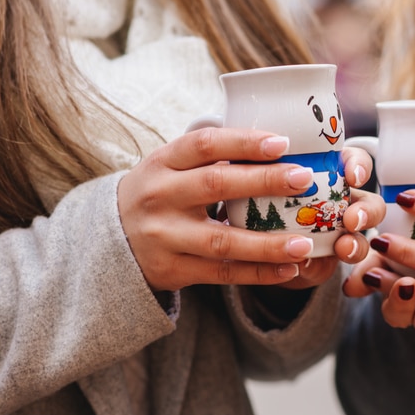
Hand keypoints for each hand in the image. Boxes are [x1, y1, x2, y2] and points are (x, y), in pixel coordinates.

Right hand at [119, 127, 329, 290]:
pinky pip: (222, 273)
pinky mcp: (172, 270)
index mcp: (163, 162)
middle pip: (215, 185)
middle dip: (264, 181)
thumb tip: (280, 144)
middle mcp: (160, 196)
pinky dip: (258, 272)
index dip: (243, 142)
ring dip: (268, 244)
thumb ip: (211, 156)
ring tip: (305, 243)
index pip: (204, 144)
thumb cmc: (160, 194)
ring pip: (222, 240)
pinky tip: (289, 269)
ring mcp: (164, 236)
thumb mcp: (171, 167)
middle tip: (305, 179)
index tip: (282, 142)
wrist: (109, 240)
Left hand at [276, 146, 385, 289]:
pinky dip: (360, 273)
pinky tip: (353, 282)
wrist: (272, 260)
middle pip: (369, 199)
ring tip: (344, 250)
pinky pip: (364, 265)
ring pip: (366, 236)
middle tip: (352, 220)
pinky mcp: (346, 258)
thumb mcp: (264, 218)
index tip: (353, 176)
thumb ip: (275, 225)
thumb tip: (290, 243)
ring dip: (360, 241)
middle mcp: (343, 200)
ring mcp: (347, 231)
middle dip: (366, 209)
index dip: (358, 166)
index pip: (352, 161)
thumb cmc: (267, 224)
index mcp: (326, 175)